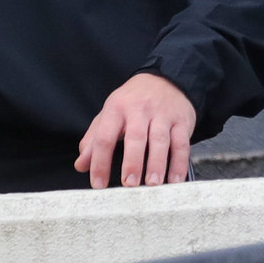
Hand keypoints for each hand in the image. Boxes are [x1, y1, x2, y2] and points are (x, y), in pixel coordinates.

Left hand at [77, 72, 195, 187]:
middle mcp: (140, 110)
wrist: (166, 78)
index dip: (100, 162)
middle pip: (135, 138)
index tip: (98, 184)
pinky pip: (182, 143)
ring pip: (160, 141)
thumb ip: (93, 139)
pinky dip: (179, 163)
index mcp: (117, 109)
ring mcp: (163, 114)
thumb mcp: (109, 113)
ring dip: (157, 164)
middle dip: (132, 163)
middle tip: (129, 184)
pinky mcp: (182, 121)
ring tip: (152, 184)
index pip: (105, 137)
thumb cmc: (133, 101)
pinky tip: (175, 180)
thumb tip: (81, 165)